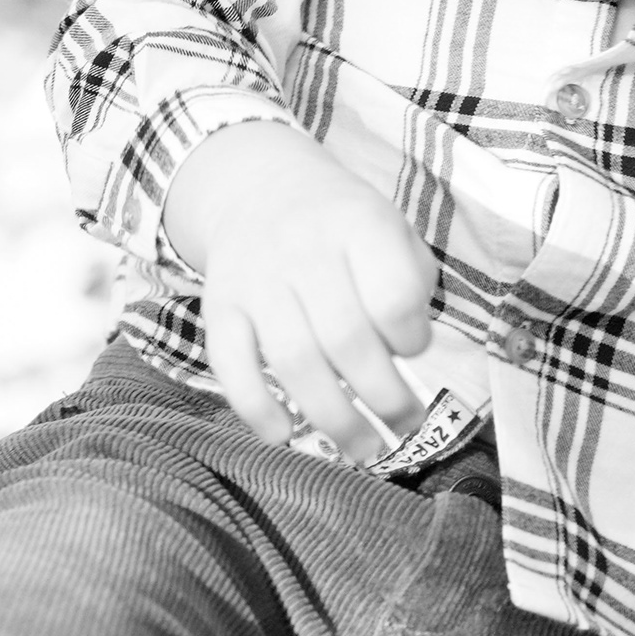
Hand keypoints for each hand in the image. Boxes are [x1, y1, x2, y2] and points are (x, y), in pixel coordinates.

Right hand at [166, 122, 436, 457]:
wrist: (258, 186)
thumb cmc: (342, 222)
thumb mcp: (391, 225)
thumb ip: (411, 281)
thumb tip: (405, 353)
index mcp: (358, 223)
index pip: (392, 296)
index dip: (412, 338)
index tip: (415, 348)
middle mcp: (303, 249)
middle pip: (346, 339)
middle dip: (384, 397)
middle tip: (405, 426)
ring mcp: (255, 279)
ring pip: (293, 361)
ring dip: (333, 418)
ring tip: (365, 449)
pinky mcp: (219, 305)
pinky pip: (230, 363)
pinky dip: (255, 408)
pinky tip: (284, 436)